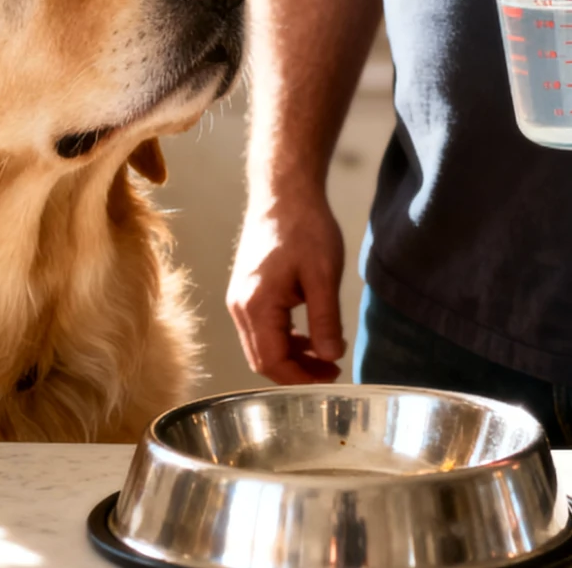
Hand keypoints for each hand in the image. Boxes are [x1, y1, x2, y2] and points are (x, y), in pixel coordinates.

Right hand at [226, 191, 346, 383]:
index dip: (301, 378)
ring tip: (326, 355)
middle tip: (332, 371)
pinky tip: (310, 335)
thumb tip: (331, 356)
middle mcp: (240, 306)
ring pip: (262, 345)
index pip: (272, 362)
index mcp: (256, 305)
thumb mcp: (323, 276)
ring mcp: (240, 299)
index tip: (330, 378)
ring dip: (292, 357)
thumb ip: (325, 320)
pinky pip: (262, 329)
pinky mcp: (246, 292)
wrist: (284, 193)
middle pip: (263, 359)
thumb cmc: (304, 228)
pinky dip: (285, 339)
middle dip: (297, 372)